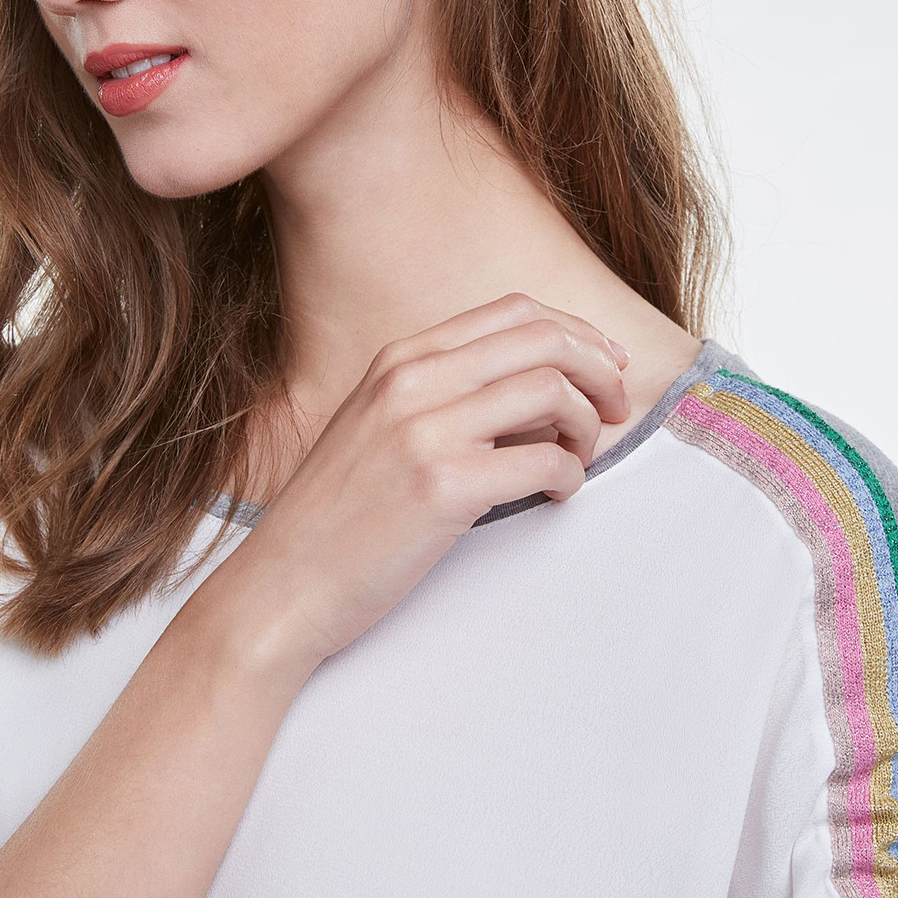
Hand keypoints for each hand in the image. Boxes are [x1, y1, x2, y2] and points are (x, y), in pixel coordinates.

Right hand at [249, 291, 630, 667]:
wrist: (281, 585)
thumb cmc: (336, 516)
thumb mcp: (376, 427)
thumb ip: (442, 396)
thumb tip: (539, 391)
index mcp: (398, 360)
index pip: (513, 312)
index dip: (576, 331)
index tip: (604, 364)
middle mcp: (411, 381)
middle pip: (544, 338)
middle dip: (599, 368)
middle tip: (617, 406)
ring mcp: (424, 431)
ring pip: (552, 391)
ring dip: (589, 425)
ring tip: (580, 457)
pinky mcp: (441, 488)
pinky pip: (545, 460)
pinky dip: (571, 476)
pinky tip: (557, 495)